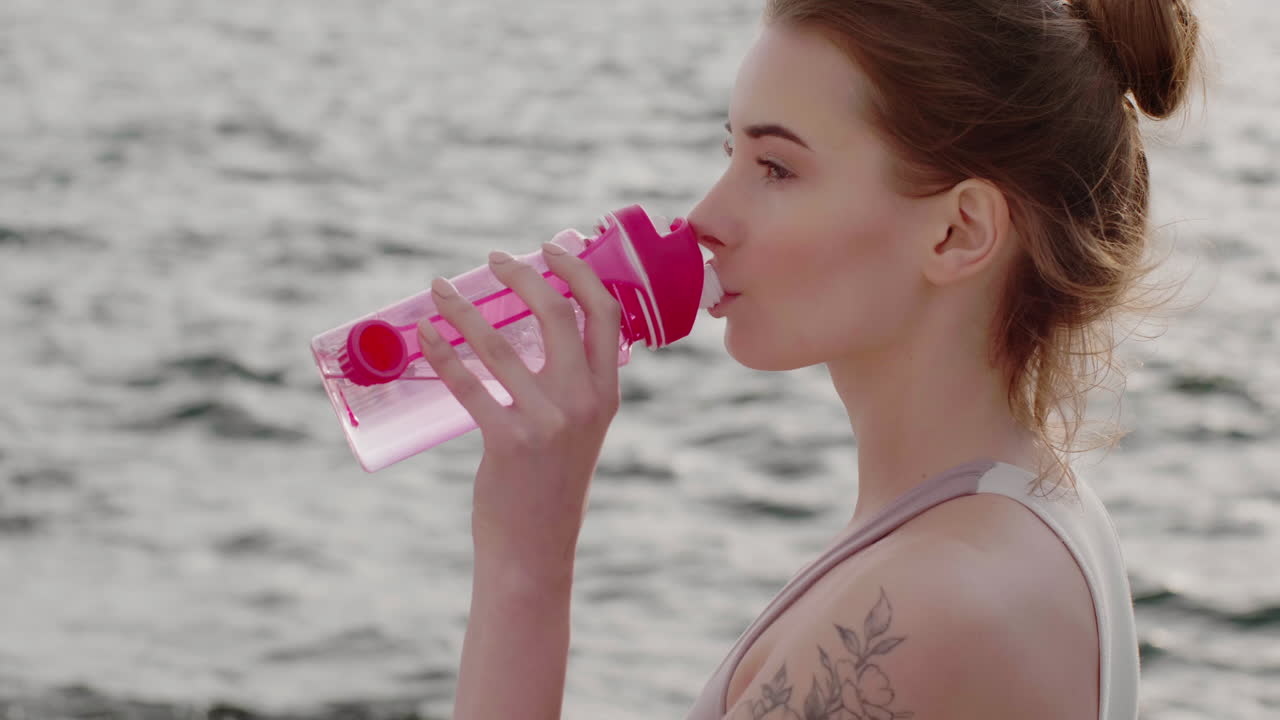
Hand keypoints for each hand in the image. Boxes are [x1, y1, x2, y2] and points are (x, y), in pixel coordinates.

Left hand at [417, 231, 622, 581]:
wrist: (535, 550)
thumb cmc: (548, 486)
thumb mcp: (578, 431)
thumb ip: (570, 387)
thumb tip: (535, 334)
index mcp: (606, 394)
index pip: (604, 313)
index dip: (578, 272)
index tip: (550, 248)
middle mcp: (584, 402)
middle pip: (557, 312)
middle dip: (521, 274)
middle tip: (492, 260)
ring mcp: (548, 421)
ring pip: (501, 343)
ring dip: (463, 308)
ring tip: (439, 289)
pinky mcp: (509, 441)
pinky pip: (468, 383)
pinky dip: (441, 352)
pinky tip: (423, 335)